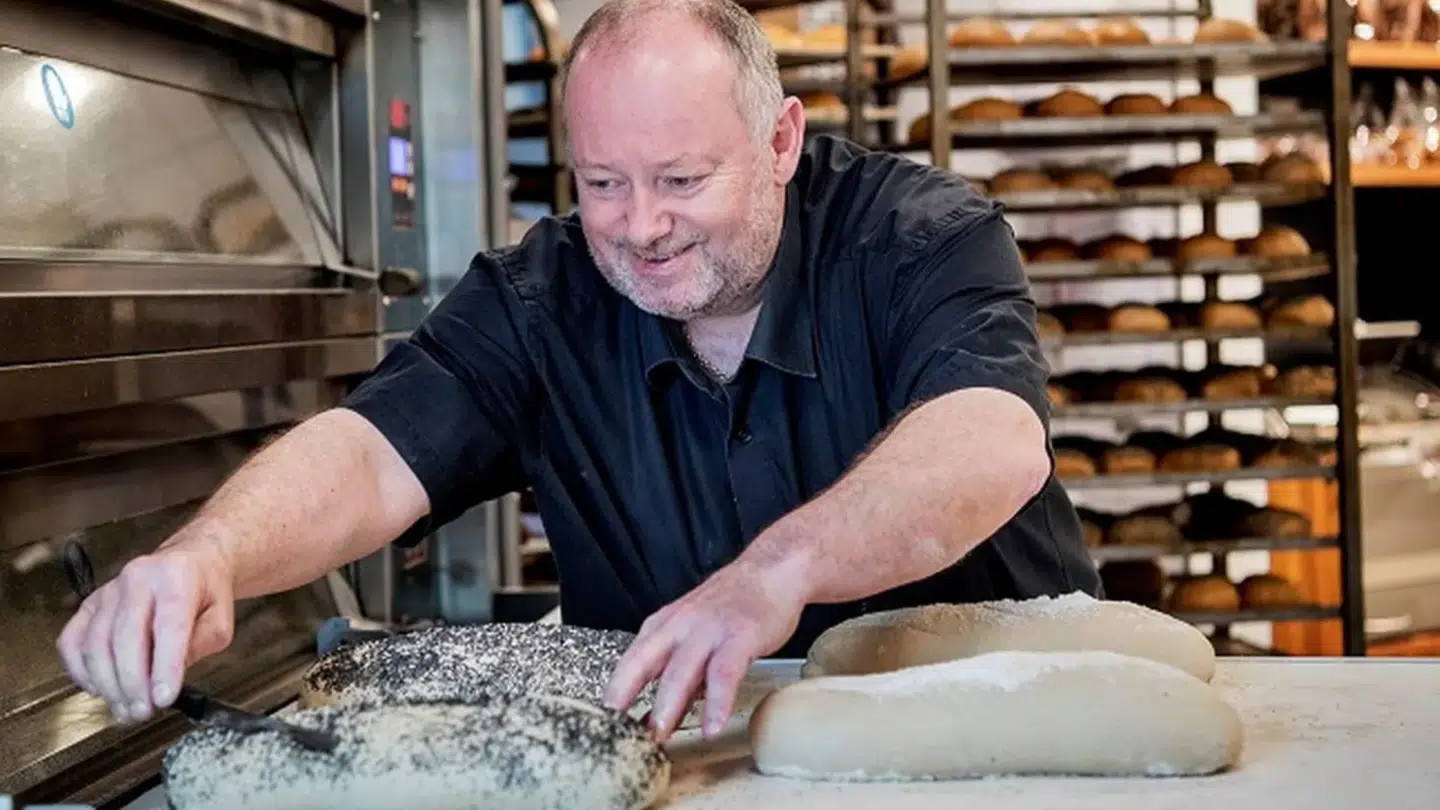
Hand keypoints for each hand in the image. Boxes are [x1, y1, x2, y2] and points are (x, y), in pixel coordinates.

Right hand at [55, 546, 235, 723]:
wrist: (191, 563)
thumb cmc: (207, 591)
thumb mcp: (221, 618)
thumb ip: (200, 645)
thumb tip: (168, 676)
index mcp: (176, 577)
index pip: (168, 625)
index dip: (165, 666)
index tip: (165, 697)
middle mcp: (138, 579)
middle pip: (126, 636)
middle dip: (132, 682)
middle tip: (143, 711)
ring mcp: (109, 591)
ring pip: (96, 642)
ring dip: (108, 684)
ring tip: (125, 709)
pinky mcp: (90, 604)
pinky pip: (72, 640)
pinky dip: (81, 670)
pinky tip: (98, 689)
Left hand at [602, 556, 806, 741]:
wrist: (770, 570)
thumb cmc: (731, 607)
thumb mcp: (692, 634)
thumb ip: (676, 673)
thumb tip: (658, 717)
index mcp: (662, 627)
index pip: (628, 663)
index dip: (613, 695)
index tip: (604, 725)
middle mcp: (678, 626)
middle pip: (642, 665)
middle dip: (627, 702)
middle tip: (621, 737)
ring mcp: (708, 631)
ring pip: (679, 672)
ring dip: (667, 707)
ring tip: (659, 738)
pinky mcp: (739, 637)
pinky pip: (724, 674)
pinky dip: (716, 702)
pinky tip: (712, 726)